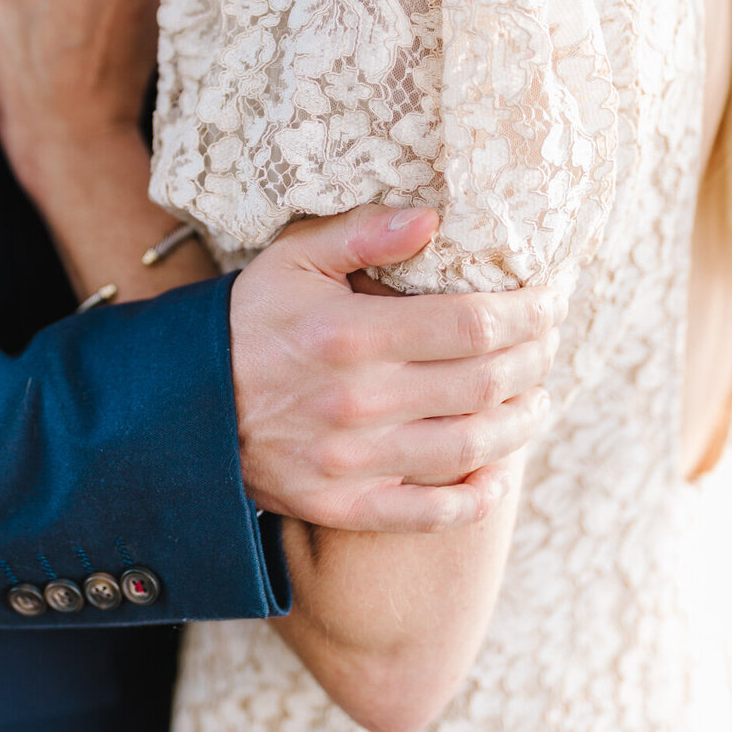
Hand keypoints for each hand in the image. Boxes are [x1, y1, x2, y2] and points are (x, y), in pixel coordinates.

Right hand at [231, 205, 562, 531]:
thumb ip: (361, 233)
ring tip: (538, 398)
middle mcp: (358, 402)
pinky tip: (497, 472)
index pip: (473, 323)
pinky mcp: (344, 506)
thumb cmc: (247, 323)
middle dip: (537, 359)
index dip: (529, 312)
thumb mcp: (290, 260)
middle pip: (486, 383)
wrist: (181, 407)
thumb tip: (432, 218)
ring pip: (472, 448)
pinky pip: (431, 513)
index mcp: (350, 334)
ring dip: (522, 422)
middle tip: (551, 341)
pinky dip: (477, 497)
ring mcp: (353, 462)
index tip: (551, 300)